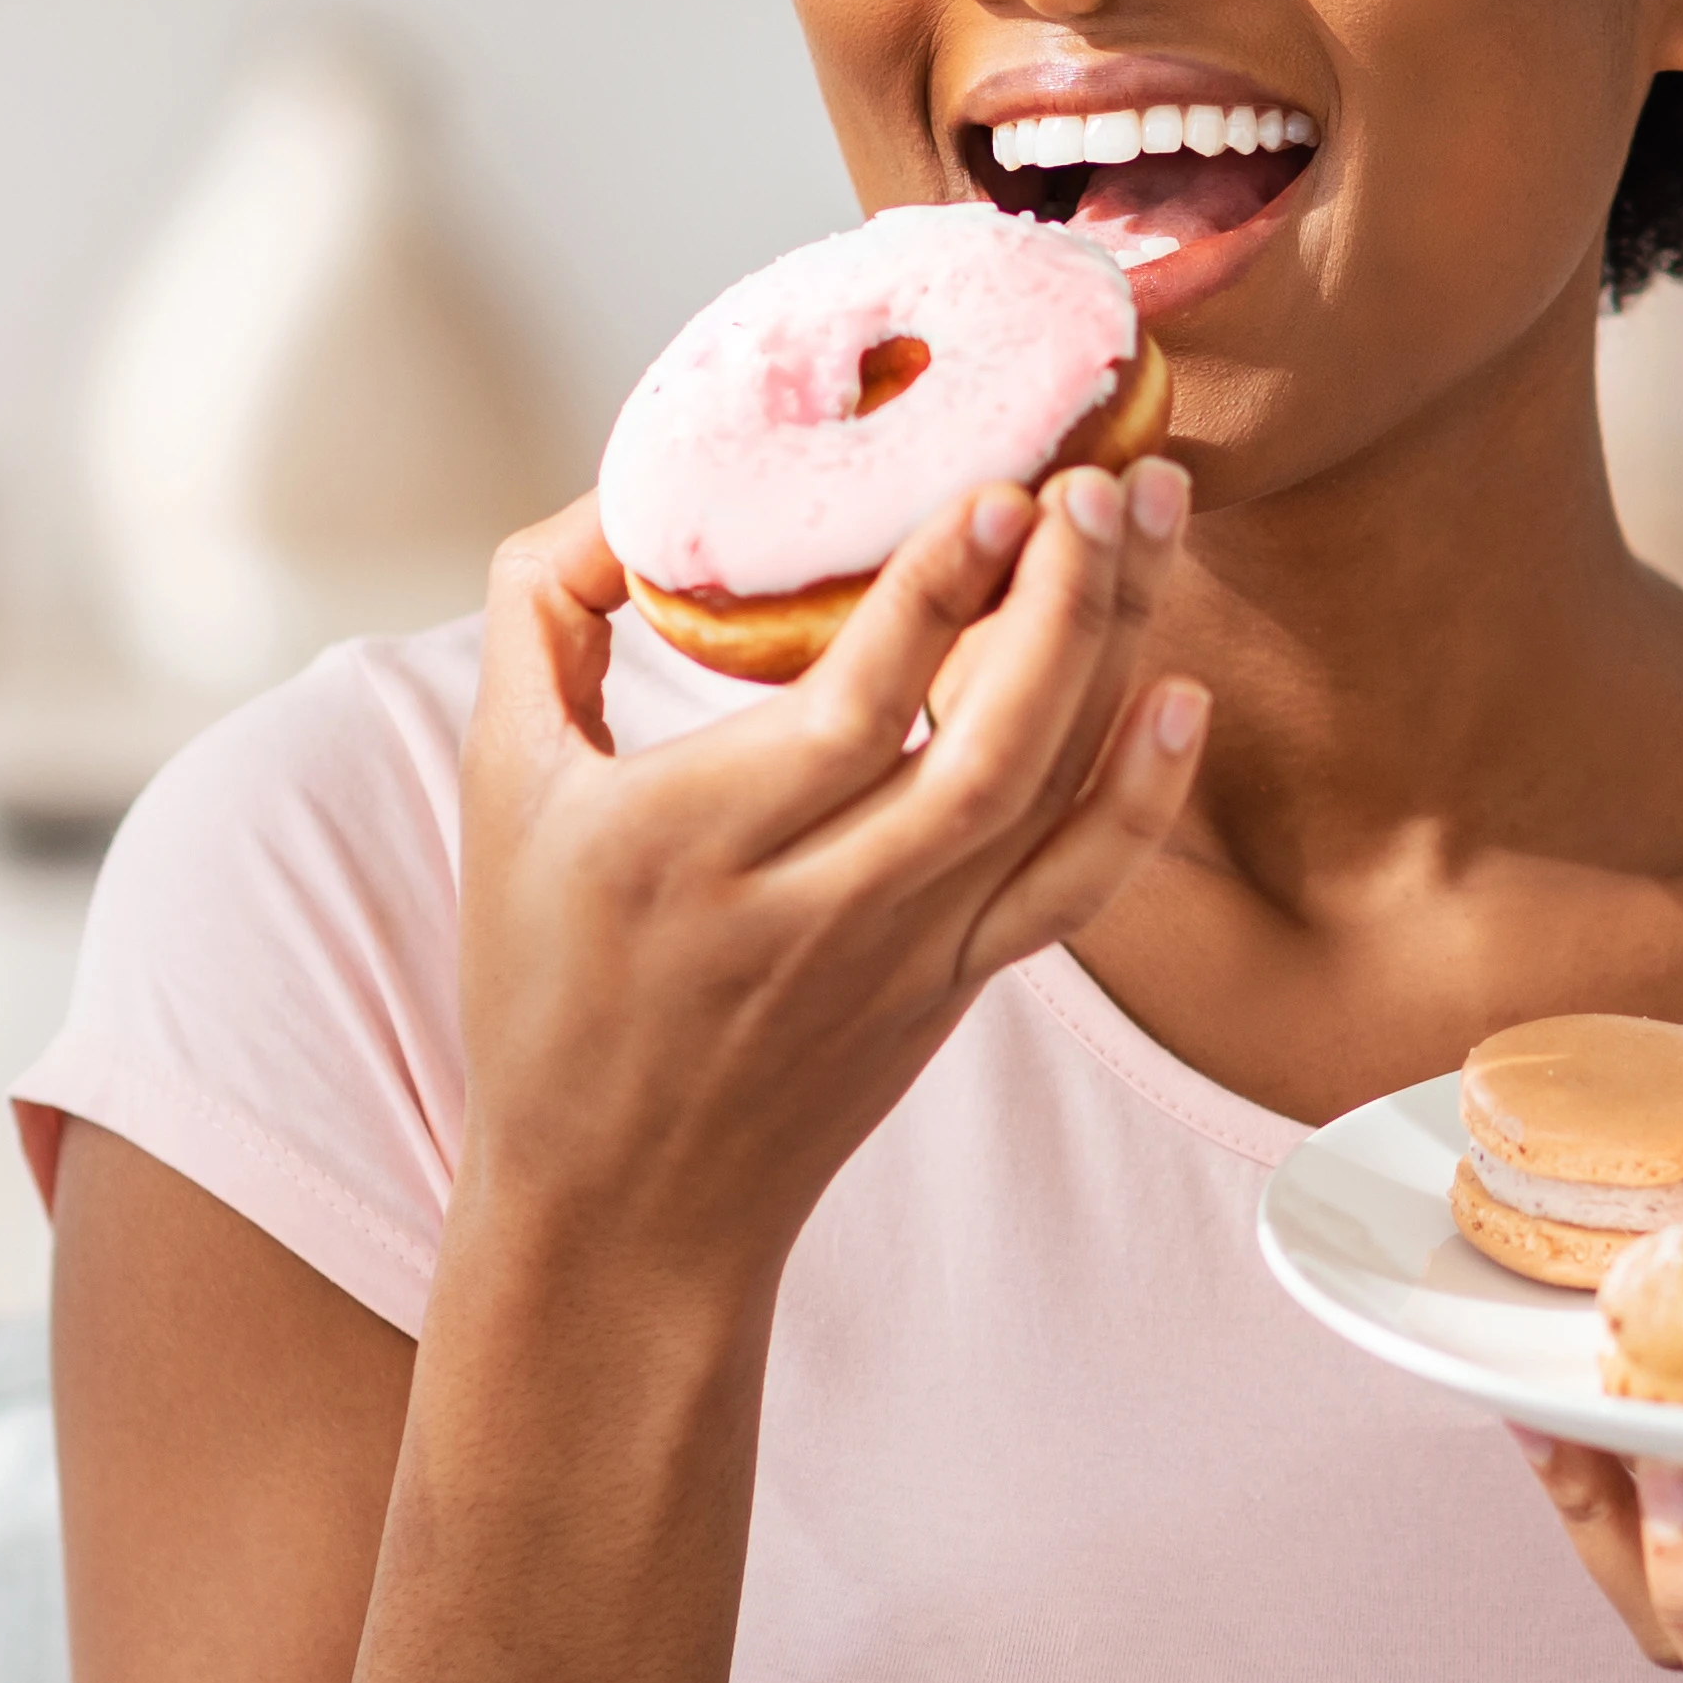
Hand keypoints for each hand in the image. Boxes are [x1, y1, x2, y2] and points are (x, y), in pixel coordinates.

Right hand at [452, 461, 1205, 1297]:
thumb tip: (624, 492)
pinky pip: (1072, 891)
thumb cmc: (551, 983)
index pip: (851, 702)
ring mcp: (903, 954)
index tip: (1000, 489)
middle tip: (1107, 476)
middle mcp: (813, 904)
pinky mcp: (957, 986)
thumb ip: (542, 616)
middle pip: (984, 745)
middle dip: (1065, 600)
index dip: (938, 591)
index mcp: (689, 839)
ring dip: (1116, 651)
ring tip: (1156, 517)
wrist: (624, 1207)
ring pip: (1043, 796)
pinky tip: (1181, 698)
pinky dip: (1140, 801)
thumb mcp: (501, 788)